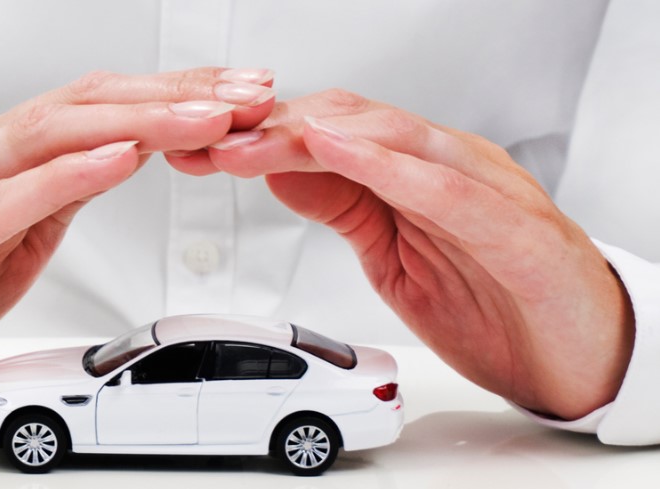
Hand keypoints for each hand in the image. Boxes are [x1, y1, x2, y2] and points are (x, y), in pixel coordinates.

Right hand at [0, 68, 276, 387]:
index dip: (175, 94)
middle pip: (86, 105)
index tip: (241, 92)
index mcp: (9, 154)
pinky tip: (116, 160)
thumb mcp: (21, 225)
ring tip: (203, 118)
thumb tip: (133, 151)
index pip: (102, 105)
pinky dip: (62, 178)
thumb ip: (68, 184)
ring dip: (135, 123)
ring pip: (48, 136)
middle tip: (244, 94)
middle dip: (174, 96)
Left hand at [169, 89, 634, 419]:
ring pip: (391, 138)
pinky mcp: (517, 229)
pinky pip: (446, 188)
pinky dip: (387, 165)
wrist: (579, 354)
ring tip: (248, 140)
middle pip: (348, 123)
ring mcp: (485, 189)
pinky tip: (339, 150)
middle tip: (205, 137)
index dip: (260, 134)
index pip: (328, 133)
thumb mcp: (392, 253)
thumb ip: (345, 205)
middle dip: (270, 128)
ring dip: (311, 137)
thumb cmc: (492, 301)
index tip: (200, 142)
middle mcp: (448, 167)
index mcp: (416, 174)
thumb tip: (282, 171)